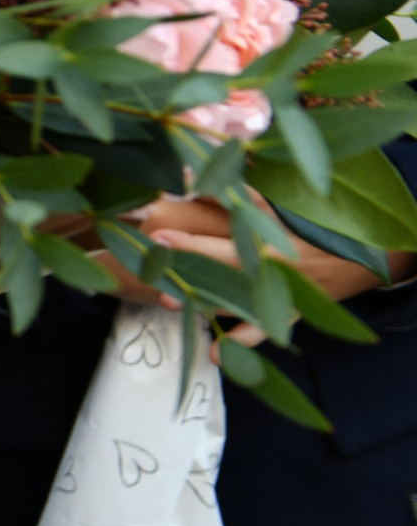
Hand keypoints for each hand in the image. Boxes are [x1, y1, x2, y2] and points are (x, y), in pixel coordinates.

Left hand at [131, 197, 416, 343]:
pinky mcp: (288, 312)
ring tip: (165, 297)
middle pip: (231, 250)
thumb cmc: (313, 226)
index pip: (239, 203)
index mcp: (276, 223)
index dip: (207, 190)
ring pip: (238, 294)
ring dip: (202, 296)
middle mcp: (276, 255)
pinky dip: (240, 342)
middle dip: (194, 246)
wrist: (366, 258)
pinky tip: (214, 352)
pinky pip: (263, 330)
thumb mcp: (284, 202)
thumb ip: (242, 188)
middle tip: (159, 238)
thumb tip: (194, 173)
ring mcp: (283, 287)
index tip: (176, 184)